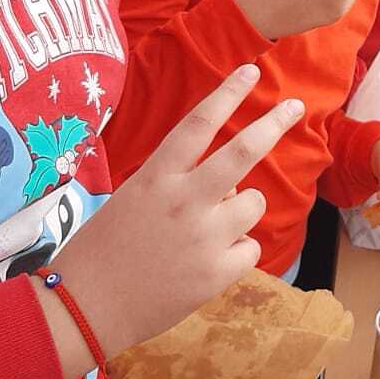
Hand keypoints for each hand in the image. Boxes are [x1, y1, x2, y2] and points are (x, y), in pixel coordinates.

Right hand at [44, 65, 301, 364]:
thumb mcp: (131, 199)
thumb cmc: (102, 250)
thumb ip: (175, 182)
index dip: (227, 94)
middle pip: (242, 152)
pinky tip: (208, 263)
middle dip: (273, 124)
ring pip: (253, 202)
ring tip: (210, 229)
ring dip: (242, 209)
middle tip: (294, 107)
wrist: (85, 308)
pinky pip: (251, 247)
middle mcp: (183, 200)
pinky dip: (237, 252)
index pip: (198, 124)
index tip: (251, 71)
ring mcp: (203, 237)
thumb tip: (223, 179)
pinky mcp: (216, 273)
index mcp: (156, 178)